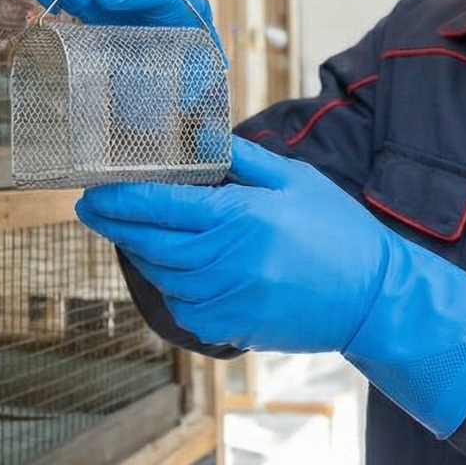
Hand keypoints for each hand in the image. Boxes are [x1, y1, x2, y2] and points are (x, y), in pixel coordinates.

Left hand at [79, 134, 391, 351]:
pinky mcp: (230, 328)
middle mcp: (227, 261)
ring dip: (141, 253)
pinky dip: (169, 286)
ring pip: (161, 275)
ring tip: (130, 233)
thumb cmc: (338, 232)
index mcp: (241, 218)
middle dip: (115, 224)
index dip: (121, 197)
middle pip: (150, 242)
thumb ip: (243, 160)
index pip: (162, 204)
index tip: (94, 189)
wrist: (374, 298)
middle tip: (92, 208)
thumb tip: (201, 137)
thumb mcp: (295, 180)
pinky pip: (181, 306)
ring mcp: (226, 299)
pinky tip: (171, 268)